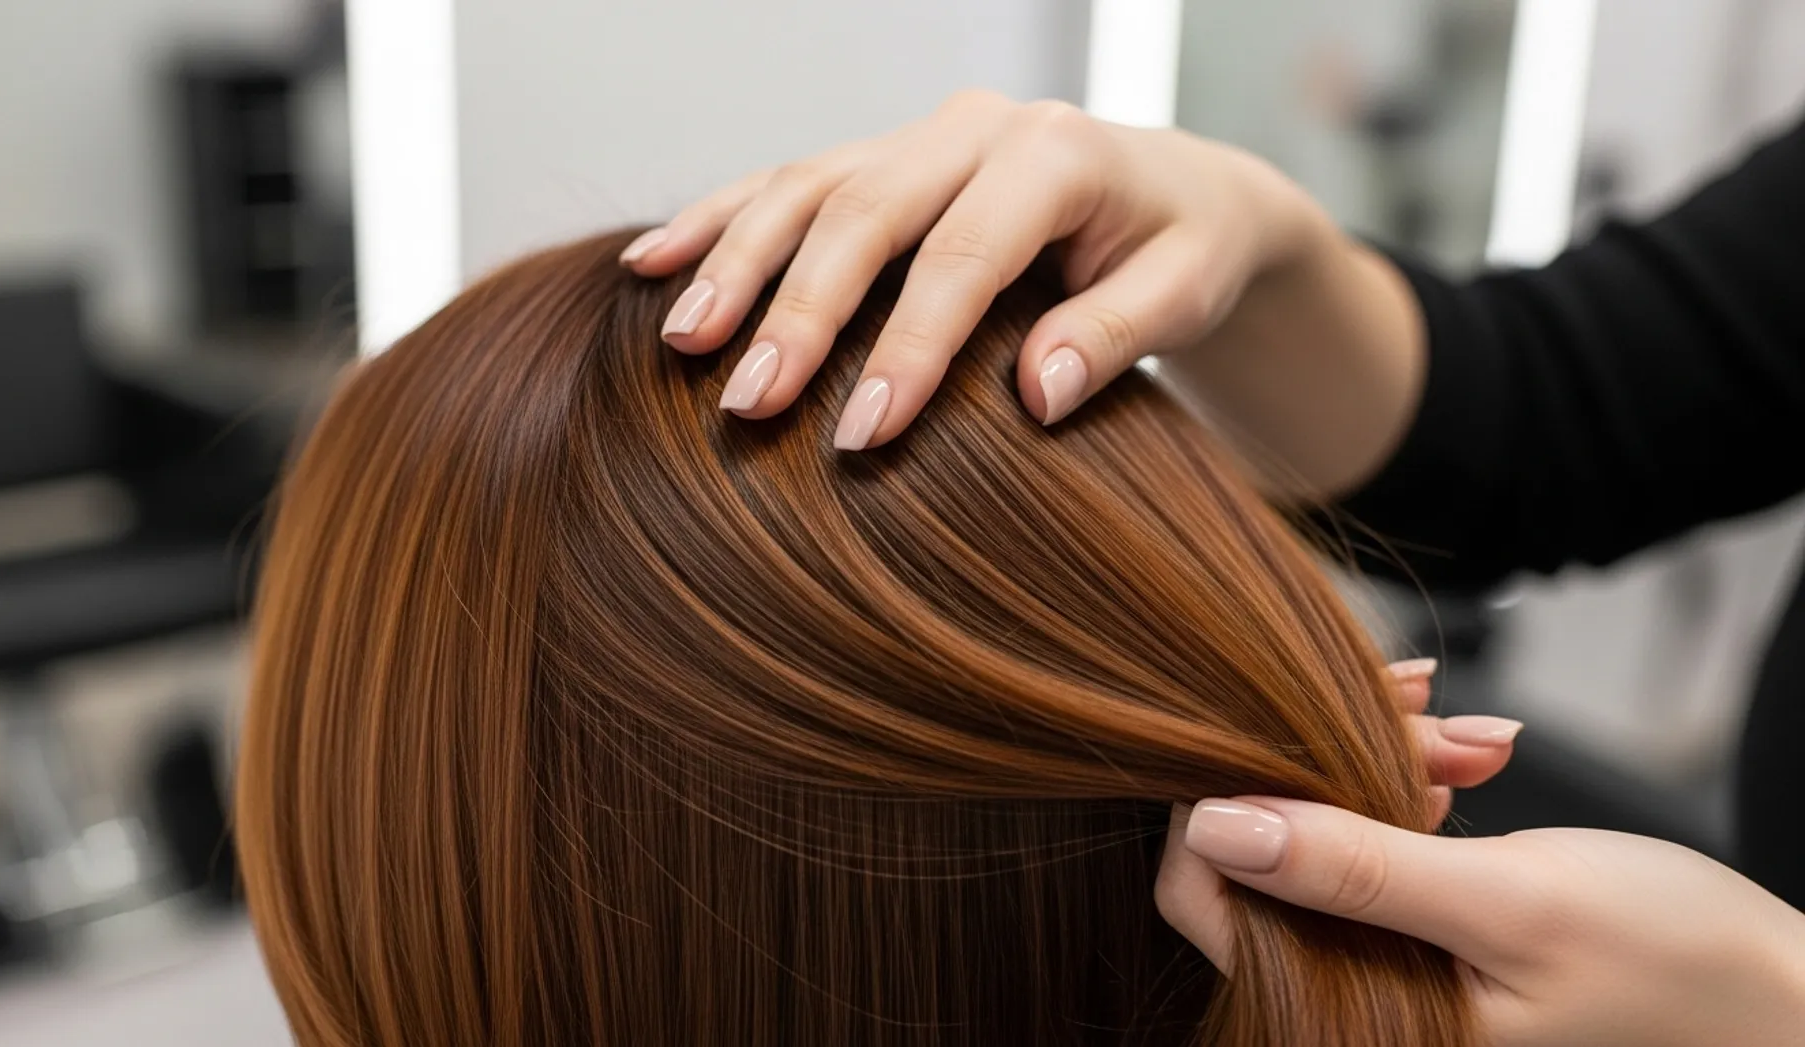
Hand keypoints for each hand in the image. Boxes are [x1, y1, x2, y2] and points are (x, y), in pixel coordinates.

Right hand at [619, 90, 1332, 447]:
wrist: (1177, 189)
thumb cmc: (1184, 249)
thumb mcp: (1185, 292)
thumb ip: (1116, 335)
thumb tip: (1036, 395)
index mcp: (1056, 153)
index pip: (962, 257)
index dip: (906, 348)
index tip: (859, 437)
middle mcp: (975, 128)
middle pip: (863, 214)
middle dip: (798, 312)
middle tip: (748, 405)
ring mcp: (920, 136)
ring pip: (806, 187)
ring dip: (736, 264)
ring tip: (683, 342)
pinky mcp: (882, 154)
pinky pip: (786, 181)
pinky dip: (719, 221)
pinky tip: (656, 264)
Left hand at [1156, 718, 1804, 1045]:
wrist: (1774, 989)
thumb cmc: (1672, 965)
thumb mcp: (1510, 904)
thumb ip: (1359, 870)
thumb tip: (1219, 827)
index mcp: (1346, 1018)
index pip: (1205, 900)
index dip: (1229, 804)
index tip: (1297, 733)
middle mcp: (1345, 997)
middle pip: (1262, 847)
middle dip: (1334, 759)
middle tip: (1427, 717)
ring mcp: (1380, 961)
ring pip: (1320, 825)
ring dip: (1384, 758)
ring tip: (1475, 743)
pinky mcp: (1416, 929)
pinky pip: (1371, 835)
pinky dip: (1411, 780)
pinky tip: (1470, 759)